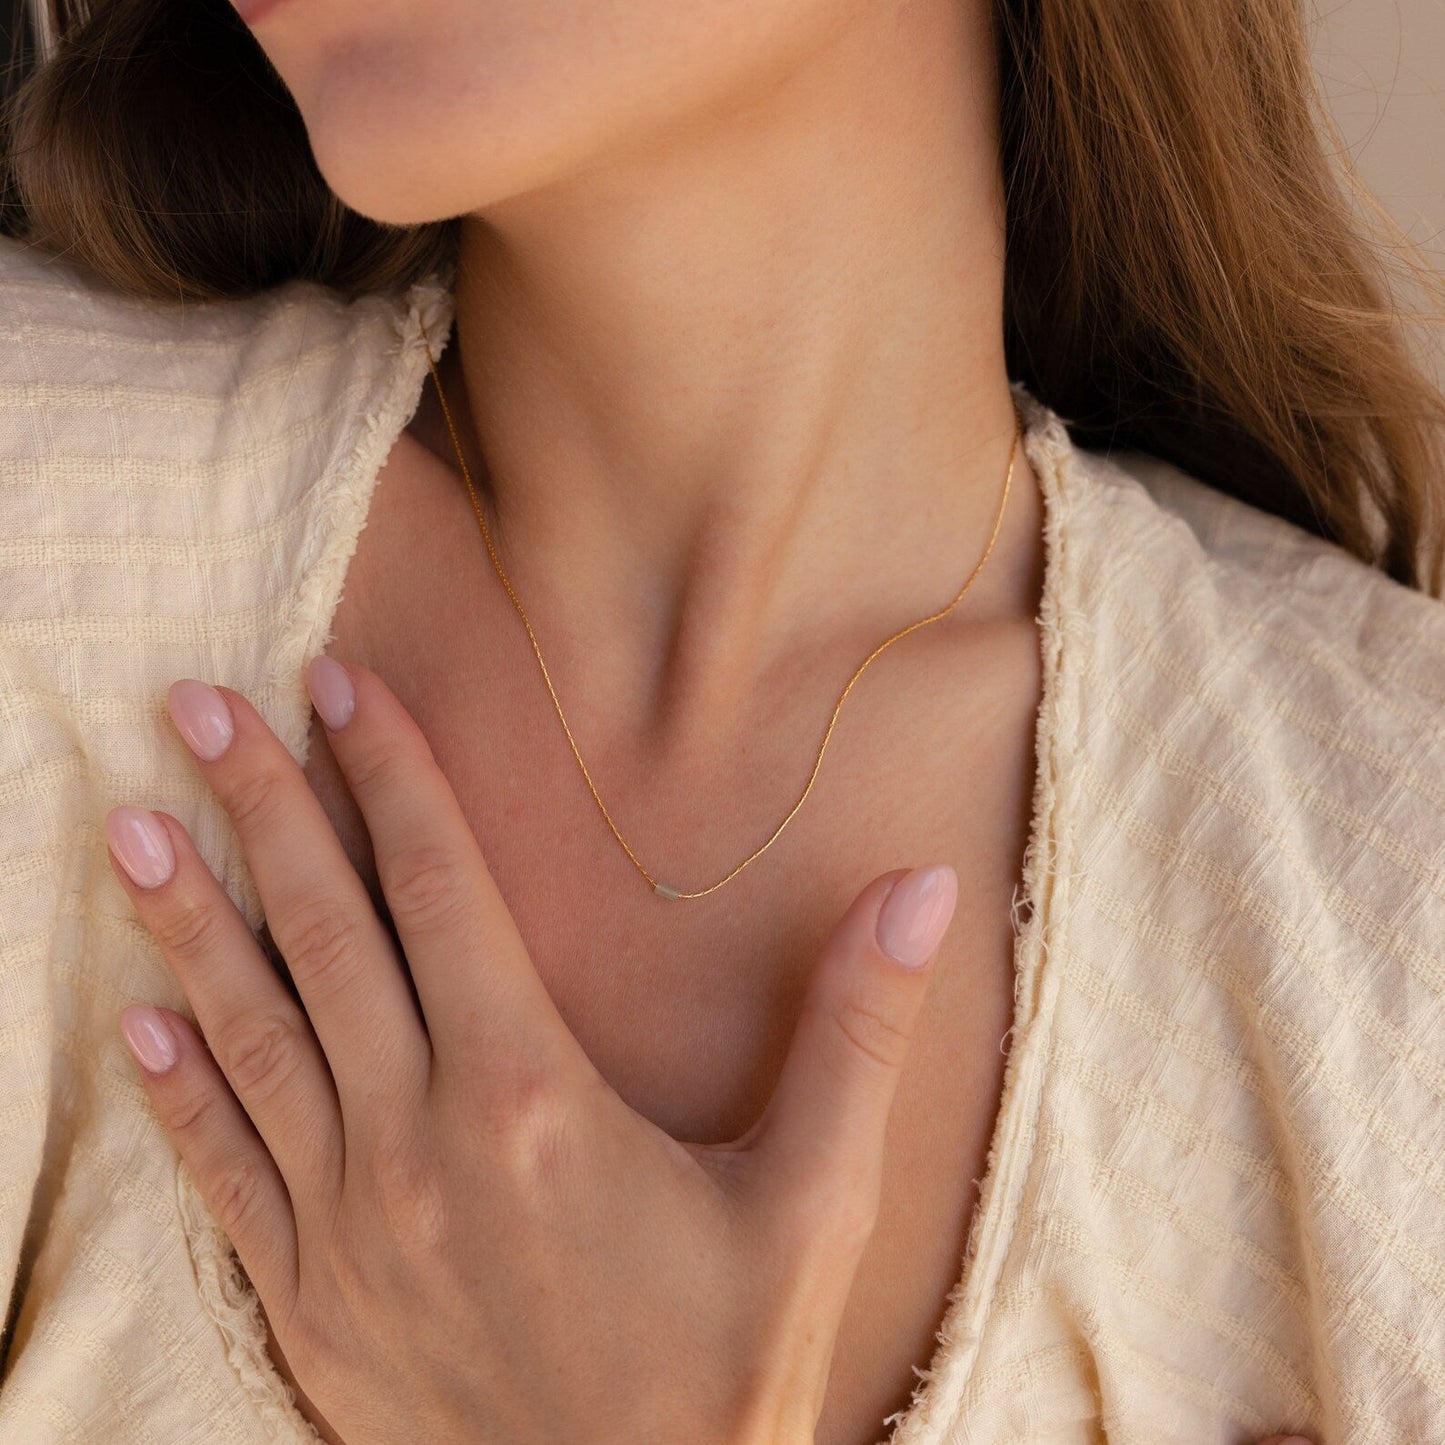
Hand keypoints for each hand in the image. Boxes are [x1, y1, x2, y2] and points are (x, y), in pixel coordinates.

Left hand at [104, 658, 960, 1444]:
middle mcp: (420, 1147)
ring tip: (130, 824)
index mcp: (535, 1101)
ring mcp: (349, 1228)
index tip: (338, 685)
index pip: (442, 893)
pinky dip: (180, 1090)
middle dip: (263, 808)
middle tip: (196, 707)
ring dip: (189, 923)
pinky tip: (142, 1020)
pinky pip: (225, 1173)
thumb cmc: (729, 1366)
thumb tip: (924, 888)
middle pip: (327, 938)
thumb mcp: (817, 1196)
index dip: (390, 778)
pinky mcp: (312, 1304)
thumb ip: (860, 1031)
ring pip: (253, 1037)